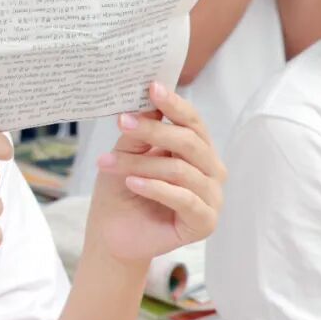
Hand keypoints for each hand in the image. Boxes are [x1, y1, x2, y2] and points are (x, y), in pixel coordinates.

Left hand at [87, 83, 225, 263]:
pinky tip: (131, 183)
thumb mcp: (125, 153)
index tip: (152, 87)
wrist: (112, 232)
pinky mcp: (205, 222)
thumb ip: (140, 132)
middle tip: (123, 123)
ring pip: (180, 170)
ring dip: (141, 164)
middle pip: (188, 142)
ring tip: (109, 163)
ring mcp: (212, 197)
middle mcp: (210, 170)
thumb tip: (149, 104)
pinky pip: (183, 198)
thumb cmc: (120, 189)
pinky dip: (154, 187)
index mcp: (196, 149)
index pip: (192, 121)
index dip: (174, 104)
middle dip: (154, 130)